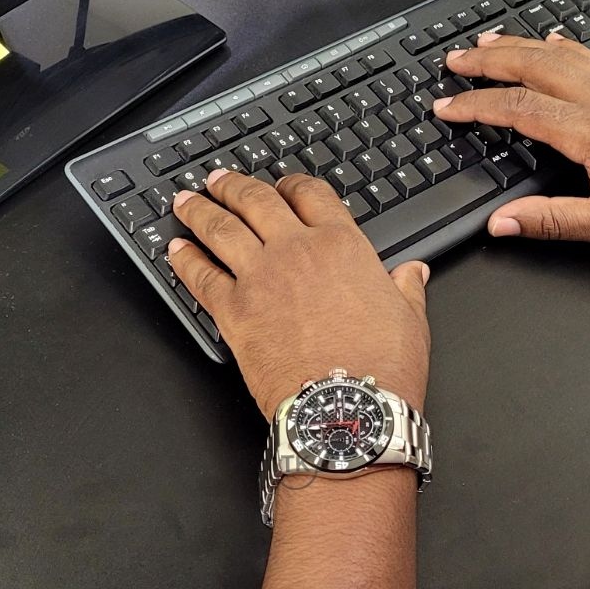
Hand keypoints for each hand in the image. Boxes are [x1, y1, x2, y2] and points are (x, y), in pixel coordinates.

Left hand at [167, 171, 430, 419]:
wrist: (347, 408)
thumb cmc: (382, 367)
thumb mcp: (409, 319)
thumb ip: (406, 287)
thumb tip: (414, 271)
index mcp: (343, 245)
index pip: (311, 195)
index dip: (293, 184)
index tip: (283, 185)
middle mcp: (296, 251)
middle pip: (256, 201)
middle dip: (234, 186)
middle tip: (219, 180)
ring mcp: (261, 277)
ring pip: (220, 228)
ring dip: (199, 211)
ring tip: (186, 201)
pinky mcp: (233, 311)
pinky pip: (200, 275)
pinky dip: (184, 259)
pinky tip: (175, 249)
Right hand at [435, 32, 589, 247]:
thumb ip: (552, 221)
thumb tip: (502, 223)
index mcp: (589, 132)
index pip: (517, 108)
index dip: (475, 106)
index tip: (446, 106)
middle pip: (531, 66)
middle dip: (486, 61)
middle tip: (452, 60)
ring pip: (557, 54)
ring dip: (517, 44)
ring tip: (486, 41)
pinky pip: (586, 56)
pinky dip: (559, 45)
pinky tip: (552, 40)